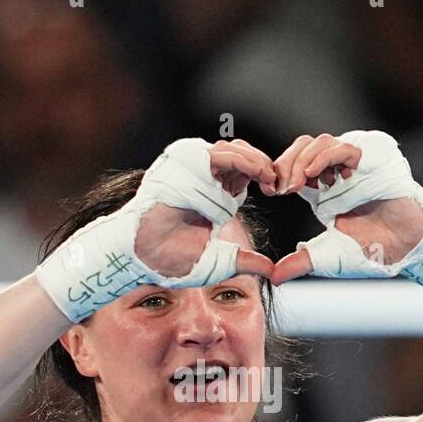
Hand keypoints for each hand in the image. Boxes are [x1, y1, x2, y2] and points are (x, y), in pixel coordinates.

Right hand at [134, 139, 275, 279]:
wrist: (143, 256)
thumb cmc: (171, 261)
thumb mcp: (219, 262)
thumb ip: (245, 261)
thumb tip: (270, 271)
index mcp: (213, 194)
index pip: (245, 173)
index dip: (264, 177)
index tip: (279, 190)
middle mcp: (203, 178)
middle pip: (241, 155)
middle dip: (263, 166)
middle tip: (278, 182)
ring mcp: (191, 168)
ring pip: (232, 150)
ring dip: (254, 161)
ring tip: (268, 177)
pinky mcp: (183, 164)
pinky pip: (218, 154)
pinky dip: (240, 161)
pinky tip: (255, 174)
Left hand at [267, 133, 422, 284]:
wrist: (407, 247)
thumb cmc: (372, 248)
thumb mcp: (327, 256)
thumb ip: (301, 262)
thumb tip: (275, 278)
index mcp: (322, 187)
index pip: (293, 165)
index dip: (279, 173)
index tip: (269, 191)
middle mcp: (337, 170)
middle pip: (303, 147)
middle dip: (286, 164)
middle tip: (280, 187)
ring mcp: (356, 160)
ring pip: (321, 142)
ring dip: (304, 160)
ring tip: (297, 183)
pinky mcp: (375, 156)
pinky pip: (347, 146)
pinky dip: (327, 158)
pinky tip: (317, 176)